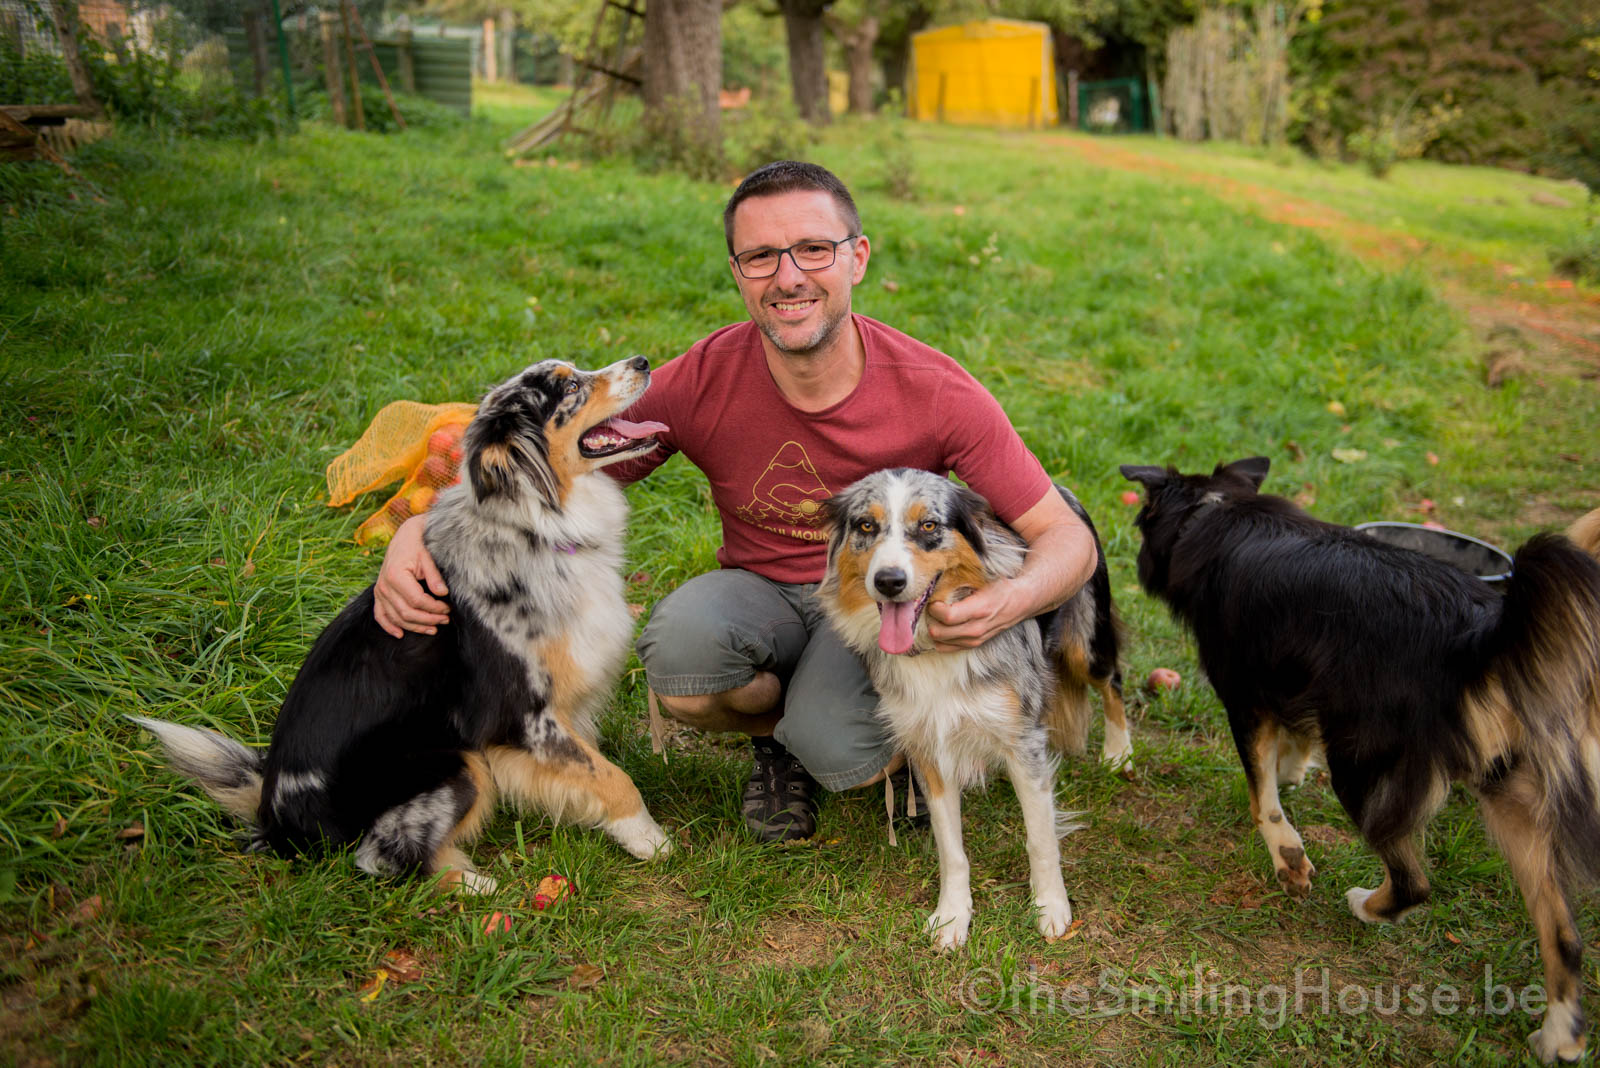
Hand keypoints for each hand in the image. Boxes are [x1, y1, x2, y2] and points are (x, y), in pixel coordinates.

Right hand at [373, 514, 448, 637]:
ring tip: (433, 629)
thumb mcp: (428, 556)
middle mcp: (384, 585)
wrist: (406, 535)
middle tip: (445, 620)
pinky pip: (380, 615)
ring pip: (396, 617)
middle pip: (406, 613)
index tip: (448, 609)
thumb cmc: (419, 544)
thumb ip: (434, 576)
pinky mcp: (379, 593)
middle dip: (428, 619)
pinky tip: (400, 634)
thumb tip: (442, 594)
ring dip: (414, 626)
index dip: (434, 609)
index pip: (417, 601)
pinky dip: (389, 626)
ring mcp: (379, 591)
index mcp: (396, 575)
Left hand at [926, 582, 1020, 651]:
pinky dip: (940, 639)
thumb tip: (937, 580)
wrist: (1020, 602)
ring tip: (936, 615)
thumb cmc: (1001, 587)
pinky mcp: (973, 645)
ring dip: (934, 628)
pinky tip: (941, 626)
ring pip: (940, 642)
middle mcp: (977, 629)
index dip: (935, 608)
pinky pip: (947, 648)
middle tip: (931, 607)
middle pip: (940, 632)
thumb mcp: (983, 579)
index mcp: (980, 609)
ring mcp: (975, 640)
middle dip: (930, 618)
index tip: (934, 599)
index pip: (948, 616)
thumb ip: (961, 581)